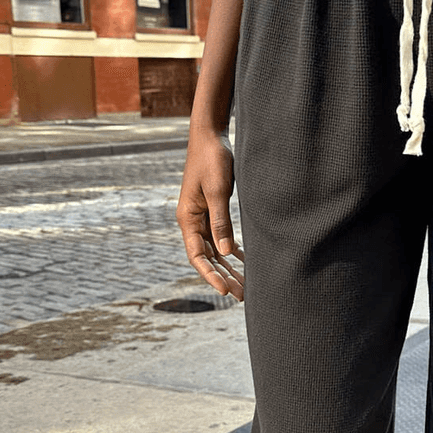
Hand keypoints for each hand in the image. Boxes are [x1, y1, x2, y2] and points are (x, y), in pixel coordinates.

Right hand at [176, 128, 243, 300]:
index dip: (211, 276)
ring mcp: (201, 217)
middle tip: (242, 295)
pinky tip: (244, 262)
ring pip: (215, 251)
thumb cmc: (212, 159)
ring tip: (245, 285)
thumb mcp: (218, 191)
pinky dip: (231, 252)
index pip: (198, 256)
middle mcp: (192, 221)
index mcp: (188, 218)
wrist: (210, 136)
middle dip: (223, 277)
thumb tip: (226, 253)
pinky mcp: (212, 211)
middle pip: (207, 258)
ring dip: (229, 268)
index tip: (225, 291)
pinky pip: (220, 238)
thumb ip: (221, 221)